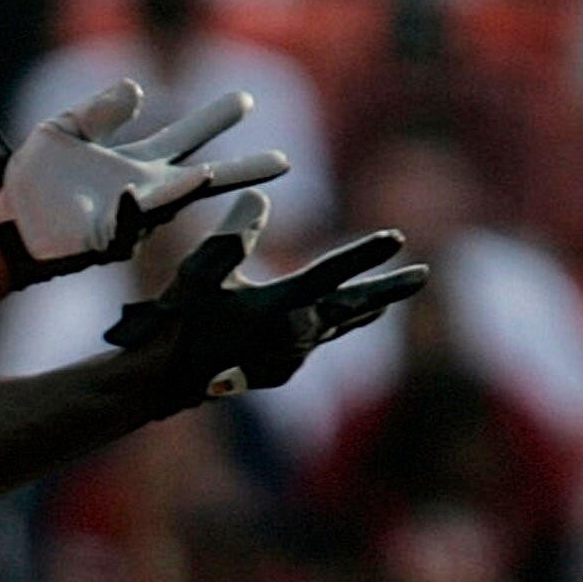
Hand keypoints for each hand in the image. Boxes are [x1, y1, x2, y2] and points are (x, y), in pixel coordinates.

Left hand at [0, 81, 290, 281]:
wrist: (3, 221)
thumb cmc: (32, 180)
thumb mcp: (62, 130)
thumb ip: (99, 109)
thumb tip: (139, 89)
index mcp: (134, 164)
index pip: (185, 138)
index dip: (215, 120)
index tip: (246, 101)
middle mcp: (141, 191)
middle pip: (201, 176)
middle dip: (240, 169)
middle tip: (284, 160)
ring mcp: (127, 216)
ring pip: (174, 201)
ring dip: (197, 187)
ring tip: (228, 172)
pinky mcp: (105, 237)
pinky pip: (131, 222)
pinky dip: (146, 206)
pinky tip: (162, 188)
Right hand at [105, 196, 423, 406]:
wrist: (159, 383)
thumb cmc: (176, 322)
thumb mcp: (199, 271)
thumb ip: (234, 232)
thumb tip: (264, 197)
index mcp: (279, 308)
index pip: (332, 274)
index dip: (365, 253)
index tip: (398, 236)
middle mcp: (293, 337)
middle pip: (352, 308)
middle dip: (389, 290)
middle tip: (422, 275)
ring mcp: (289, 360)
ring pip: (335, 328)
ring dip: (363, 310)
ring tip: (384, 300)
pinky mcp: (278, 373)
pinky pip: (311, 344)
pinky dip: (326, 328)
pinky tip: (325, 324)